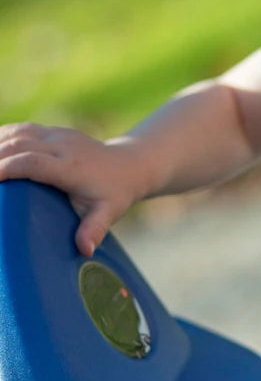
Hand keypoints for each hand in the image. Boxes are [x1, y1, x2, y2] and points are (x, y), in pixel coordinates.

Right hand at [0, 123, 151, 255]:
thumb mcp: (109, 212)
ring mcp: (56, 134)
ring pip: (15, 133)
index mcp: (71, 167)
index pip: (32, 162)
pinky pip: (19, 129)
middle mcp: (62, 145)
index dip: (5, 168)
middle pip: (17, 144)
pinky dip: (0, 138)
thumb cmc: (115, 193)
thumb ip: (94, 229)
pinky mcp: (51, 130)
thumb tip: (84, 250)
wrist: (128, 165)